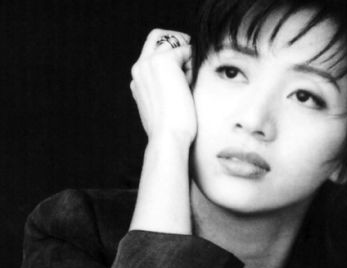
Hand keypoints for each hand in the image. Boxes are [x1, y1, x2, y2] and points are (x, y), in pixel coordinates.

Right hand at [130, 29, 196, 147]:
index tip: (186, 65)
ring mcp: (150, 62)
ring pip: (174, 41)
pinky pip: (186, 50)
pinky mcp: (164, 60)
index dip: (170, 53)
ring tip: (194, 77)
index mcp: (137, 81)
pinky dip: (194, 63)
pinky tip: (195, 82)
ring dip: (188, 55)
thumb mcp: (163, 111)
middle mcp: (140, 68)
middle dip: (178, 40)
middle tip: (193, 54)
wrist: (167, 138)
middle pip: (157, 36)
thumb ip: (165, 93)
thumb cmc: (169, 132)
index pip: (151, 53)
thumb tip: (183, 85)